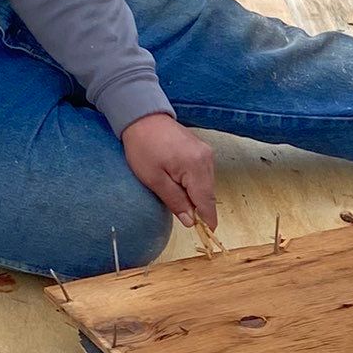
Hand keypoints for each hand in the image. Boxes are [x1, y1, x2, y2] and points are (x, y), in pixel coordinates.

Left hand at [121, 114, 217, 231]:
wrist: (143, 118)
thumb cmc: (143, 147)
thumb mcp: (154, 179)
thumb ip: (175, 201)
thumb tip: (191, 221)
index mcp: (195, 167)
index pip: (206, 201)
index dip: (208, 219)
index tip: (209, 234)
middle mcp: (207, 159)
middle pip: (208, 194)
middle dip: (198, 207)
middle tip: (184, 216)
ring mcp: (207, 153)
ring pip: (206, 185)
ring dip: (195, 195)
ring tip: (175, 194)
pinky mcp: (203, 150)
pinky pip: (203, 174)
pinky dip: (195, 184)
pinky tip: (180, 183)